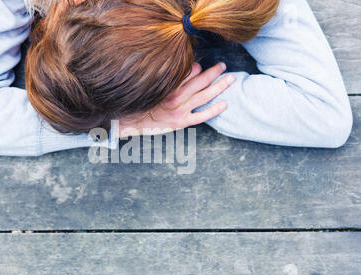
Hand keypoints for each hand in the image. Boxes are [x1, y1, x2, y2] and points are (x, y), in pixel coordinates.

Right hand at [118, 62, 234, 137]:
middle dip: (214, 72)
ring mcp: (179, 110)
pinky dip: (213, 110)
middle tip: (223, 66)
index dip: (198, 68)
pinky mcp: (181, 122)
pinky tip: (224, 104)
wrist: (130, 121)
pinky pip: (201, 116)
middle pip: (201, 81)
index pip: (190, 71)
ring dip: (219, 86)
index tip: (202, 67)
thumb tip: (186, 67)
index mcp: (168, 85)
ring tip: (230, 79)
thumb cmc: (139, 102)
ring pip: (204, 96)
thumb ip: (168, 77)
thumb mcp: (151, 85)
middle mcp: (175, 96)